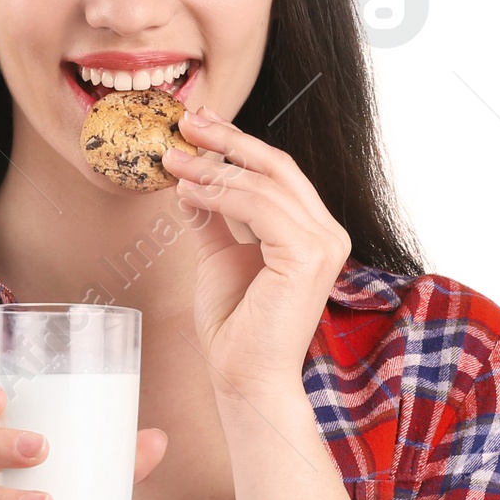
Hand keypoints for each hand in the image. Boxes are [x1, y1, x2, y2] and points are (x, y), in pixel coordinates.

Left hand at [162, 105, 351, 395]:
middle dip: (227, 139)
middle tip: (185, 122)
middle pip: (276, 166)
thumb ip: (213, 218)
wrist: (244, 377)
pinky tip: (188, 191)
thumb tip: (190, 180)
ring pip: (263, 183)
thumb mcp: (218, 257)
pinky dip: (220, 193)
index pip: (277, 172)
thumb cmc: (235, 328)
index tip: (198, 125)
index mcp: (312, 231)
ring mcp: (323, 244)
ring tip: (173, 163)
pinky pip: (260, 206)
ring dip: (212, 167)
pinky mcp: (308, 256)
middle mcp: (326, 233)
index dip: (237, 144)